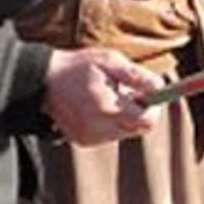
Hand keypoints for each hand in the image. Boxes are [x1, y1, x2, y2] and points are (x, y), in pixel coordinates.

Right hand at [43, 48, 161, 144]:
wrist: (43, 80)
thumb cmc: (79, 66)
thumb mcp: (110, 61)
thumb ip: (138, 76)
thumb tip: (160, 87)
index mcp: (106, 108)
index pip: (147, 121)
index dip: (154, 107)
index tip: (150, 93)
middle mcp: (98, 129)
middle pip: (138, 129)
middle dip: (138, 111)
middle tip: (125, 90)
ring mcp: (90, 138)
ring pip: (124, 132)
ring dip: (123, 116)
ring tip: (106, 96)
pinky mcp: (83, 141)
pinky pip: (109, 135)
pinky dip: (110, 122)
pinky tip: (96, 106)